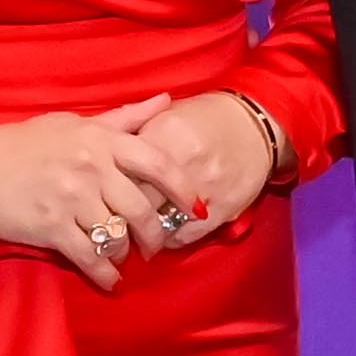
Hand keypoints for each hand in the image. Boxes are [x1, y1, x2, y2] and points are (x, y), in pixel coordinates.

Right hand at [0, 100, 174, 288]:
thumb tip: (165, 100)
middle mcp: (90, 168)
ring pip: (117, 236)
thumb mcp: (74, 123)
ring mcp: (71, 199)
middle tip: (156, 245)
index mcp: (99, 140)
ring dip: (125, 253)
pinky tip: (110, 280)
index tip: (196, 207)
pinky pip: (90, 258)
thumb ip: (123, 118)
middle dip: (156, 234)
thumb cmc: (23, 143)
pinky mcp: (51, 228)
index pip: (157, 164)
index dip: (183, 189)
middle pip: (142, 209)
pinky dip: (105, 274)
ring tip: (123, 256)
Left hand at [103, 92, 279, 250]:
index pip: (122, 171)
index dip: (108, 189)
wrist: (255, 126)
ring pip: (160, 223)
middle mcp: (184, 162)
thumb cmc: (205, 119)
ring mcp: (205, 188)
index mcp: (164, 135)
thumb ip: (134, 133)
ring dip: (144, 234)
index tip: (99, 199)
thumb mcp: (167, 115)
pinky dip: (169, 240)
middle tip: (111, 225)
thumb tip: (103, 156)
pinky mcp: (223, 209)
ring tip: (135, 236)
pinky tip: (163, 236)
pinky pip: (185, 236)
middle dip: (122, 217)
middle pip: (138, 200)